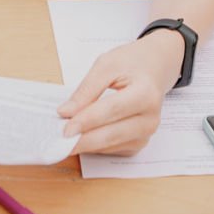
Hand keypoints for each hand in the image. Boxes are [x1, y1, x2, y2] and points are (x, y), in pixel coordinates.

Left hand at [56, 31, 183, 154]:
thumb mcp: (107, 65)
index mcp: (145, 94)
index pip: (111, 110)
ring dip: (86, 144)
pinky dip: (95, 146)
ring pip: (110, 146)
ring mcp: (146, 133)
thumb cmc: (132, 63)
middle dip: (82, 139)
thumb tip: (66, 112)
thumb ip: (86, 89)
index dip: (86, 120)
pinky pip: (113, 149)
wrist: (156, 67)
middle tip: (57, 141)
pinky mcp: (140, 142)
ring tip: (63, 140)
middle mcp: (150, 118)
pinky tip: (81, 138)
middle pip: (111, 134)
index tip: (64, 128)